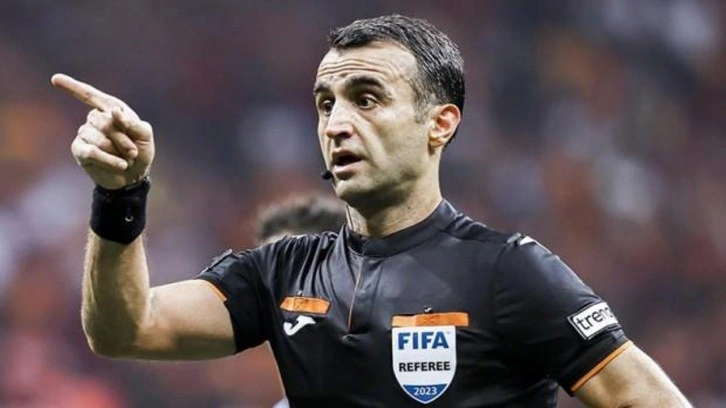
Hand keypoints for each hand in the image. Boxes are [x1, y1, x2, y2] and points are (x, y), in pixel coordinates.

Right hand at [51, 74, 154, 189]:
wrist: (134, 175)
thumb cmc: (140, 151)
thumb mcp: (145, 135)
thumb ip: (133, 123)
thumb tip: (113, 112)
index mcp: (111, 109)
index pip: (89, 95)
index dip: (73, 87)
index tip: (55, 79)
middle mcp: (95, 119)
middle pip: (104, 122)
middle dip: (122, 139)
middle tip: (133, 152)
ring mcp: (85, 134)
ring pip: (99, 139)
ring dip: (118, 152)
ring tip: (127, 159)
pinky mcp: (79, 150)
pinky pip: (91, 152)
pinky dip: (108, 160)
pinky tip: (120, 165)